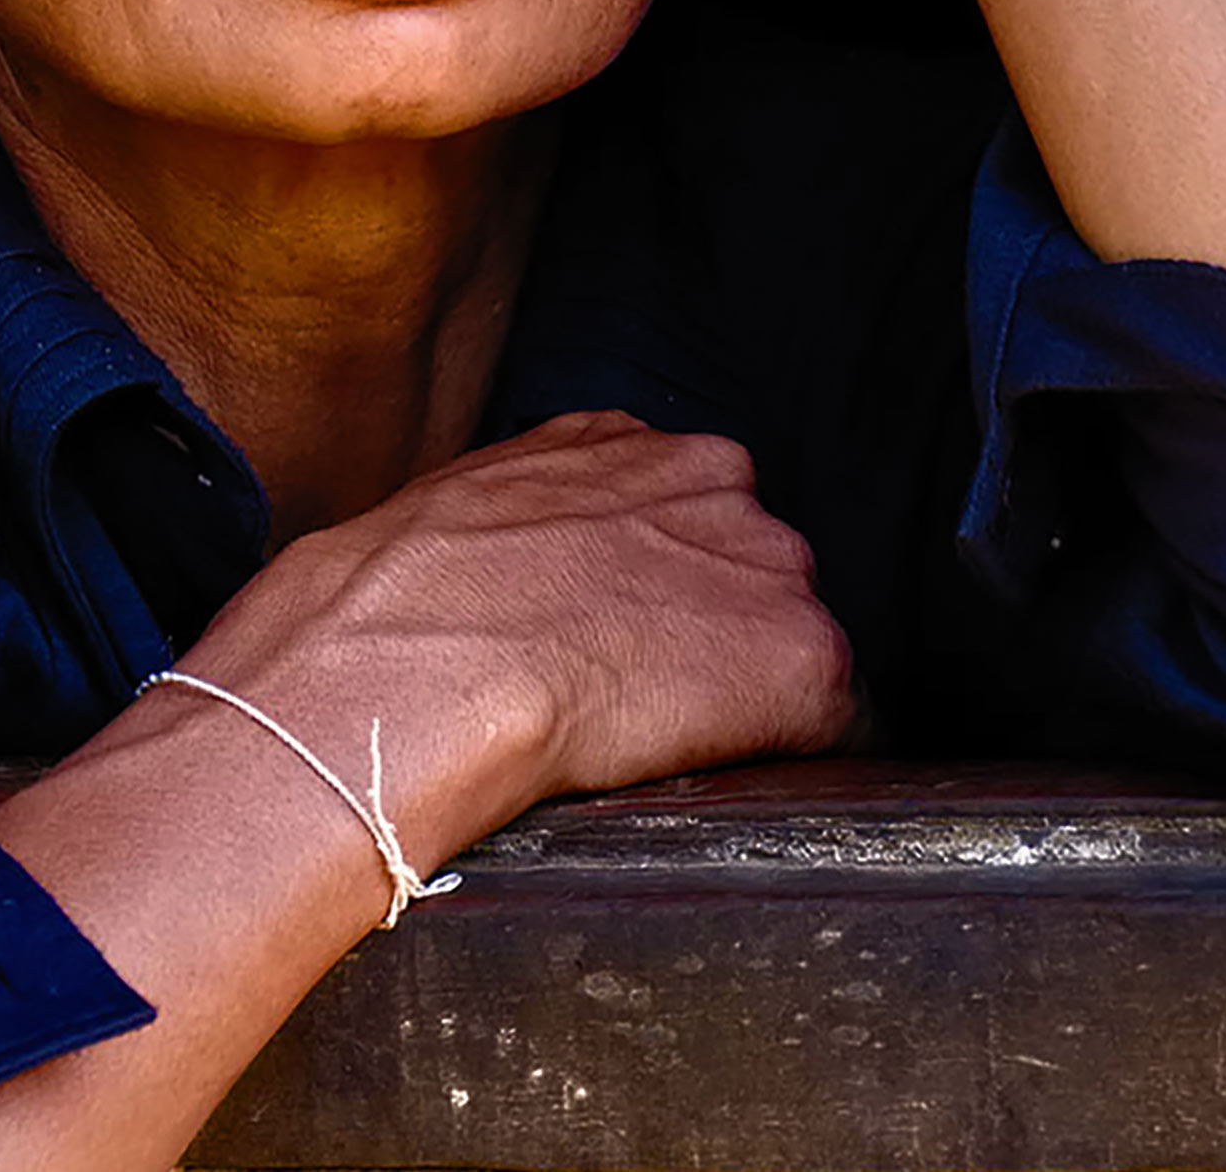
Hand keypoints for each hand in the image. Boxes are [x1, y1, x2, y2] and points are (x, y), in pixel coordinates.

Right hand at [167, 411, 856, 865]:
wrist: (406, 674)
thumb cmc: (391, 608)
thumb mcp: (458, 512)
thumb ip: (531, 521)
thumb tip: (523, 586)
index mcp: (627, 442)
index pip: (682, 516)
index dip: (656, 591)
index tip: (625, 639)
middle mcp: (716, 481)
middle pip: (750, 572)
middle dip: (713, 632)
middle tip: (643, 698)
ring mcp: (767, 565)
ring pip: (792, 643)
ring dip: (752, 696)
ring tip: (667, 747)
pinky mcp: (805, 659)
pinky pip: (834, 726)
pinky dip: (791, 762)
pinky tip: (719, 782)